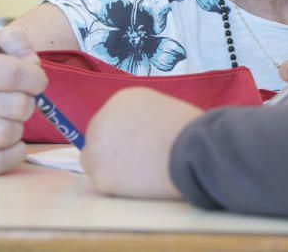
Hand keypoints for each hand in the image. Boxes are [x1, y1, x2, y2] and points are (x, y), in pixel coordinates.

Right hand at [0, 28, 46, 175]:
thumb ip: (16, 43)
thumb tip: (30, 60)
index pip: (12, 73)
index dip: (36, 78)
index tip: (37, 83)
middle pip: (15, 106)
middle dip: (28, 105)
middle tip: (20, 104)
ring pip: (5, 134)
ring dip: (19, 129)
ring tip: (11, 122)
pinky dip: (14, 154)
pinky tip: (11, 144)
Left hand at [83, 87, 201, 198]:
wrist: (193, 149)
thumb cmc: (189, 130)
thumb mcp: (162, 110)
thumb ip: (141, 119)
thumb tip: (137, 136)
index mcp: (122, 100)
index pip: (109, 121)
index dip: (122, 137)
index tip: (137, 146)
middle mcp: (103, 119)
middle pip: (97, 140)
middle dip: (112, 152)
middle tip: (136, 163)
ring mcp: (98, 148)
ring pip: (94, 163)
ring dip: (111, 169)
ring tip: (138, 174)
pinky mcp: (101, 175)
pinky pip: (102, 183)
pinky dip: (117, 187)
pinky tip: (138, 183)